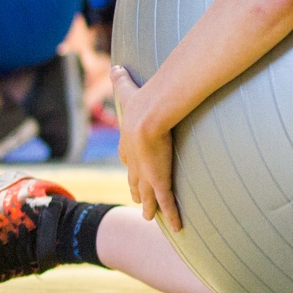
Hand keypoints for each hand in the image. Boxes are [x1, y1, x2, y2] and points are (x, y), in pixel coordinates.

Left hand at [112, 65, 181, 231]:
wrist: (148, 116)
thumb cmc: (139, 102)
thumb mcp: (126, 90)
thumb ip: (120, 80)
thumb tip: (113, 66)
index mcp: (128, 145)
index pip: (129, 159)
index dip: (131, 166)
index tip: (132, 169)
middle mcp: (135, 164)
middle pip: (135, 182)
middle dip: (137, 191)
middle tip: (138, 199)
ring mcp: (147, 176)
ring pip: (148, 197)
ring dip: (150, 207)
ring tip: (151, 217)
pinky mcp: (160, 182)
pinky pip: (168, 203)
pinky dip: (172, 215)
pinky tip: (178, 227)